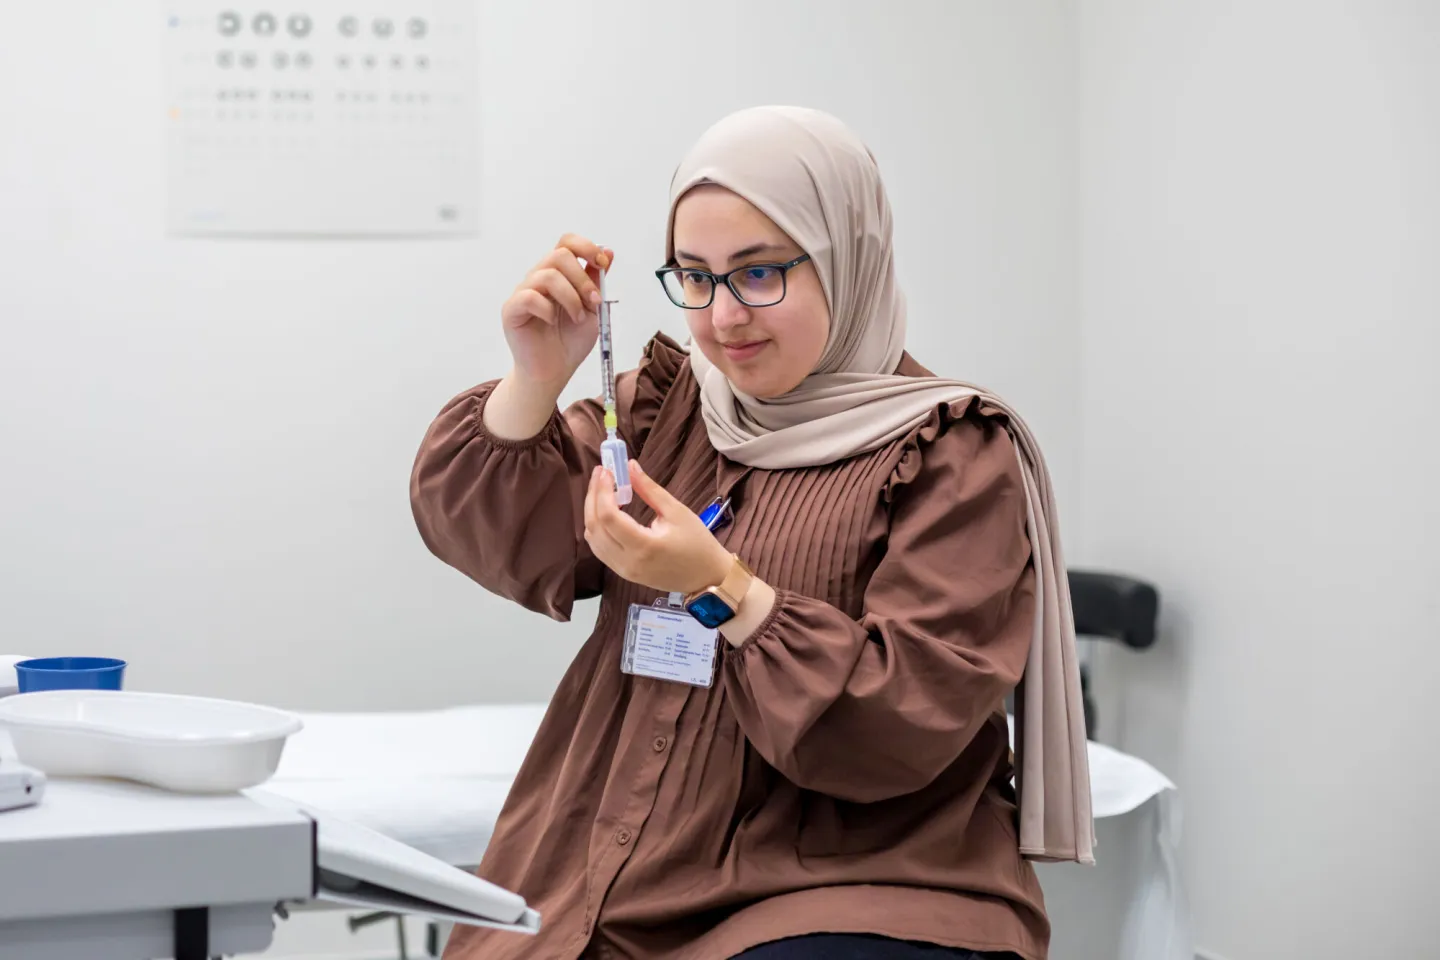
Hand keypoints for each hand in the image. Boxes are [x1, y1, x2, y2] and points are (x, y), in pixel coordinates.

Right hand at [501, 234, 612, 387]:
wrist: (554, 371)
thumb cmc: (570, 341)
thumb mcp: (593, 309)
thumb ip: (597, 281)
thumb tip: (608, 251)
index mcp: (558, 274)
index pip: (566, 243)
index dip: (586, 247)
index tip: (602, 264)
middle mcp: (538, 278)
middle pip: (560, 255)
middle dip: (583, 280)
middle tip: (593, 303)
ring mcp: (523, 292)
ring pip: (548, 275)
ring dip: (571, 298)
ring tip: (577, 318)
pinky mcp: (512, 309)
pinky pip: (529, 297)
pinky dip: (547, 309)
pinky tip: (552, 322)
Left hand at [584, 459, 732, 595]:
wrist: (706, 577)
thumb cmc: (697, 543)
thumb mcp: (677, 511)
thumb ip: (650, 489)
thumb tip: (629, 466)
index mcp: (644, 546)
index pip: (609, 516)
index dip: (602, 491)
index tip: (606, 470)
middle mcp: (628, 562)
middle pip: (595, 526)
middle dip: (593, 497)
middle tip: (600, 474)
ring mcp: (623, 570)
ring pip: (592, 539)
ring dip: (592, 512)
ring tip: (601, 489)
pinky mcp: (623, 573)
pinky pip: (599, 549)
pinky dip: (597, 528)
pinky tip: (605, 511)